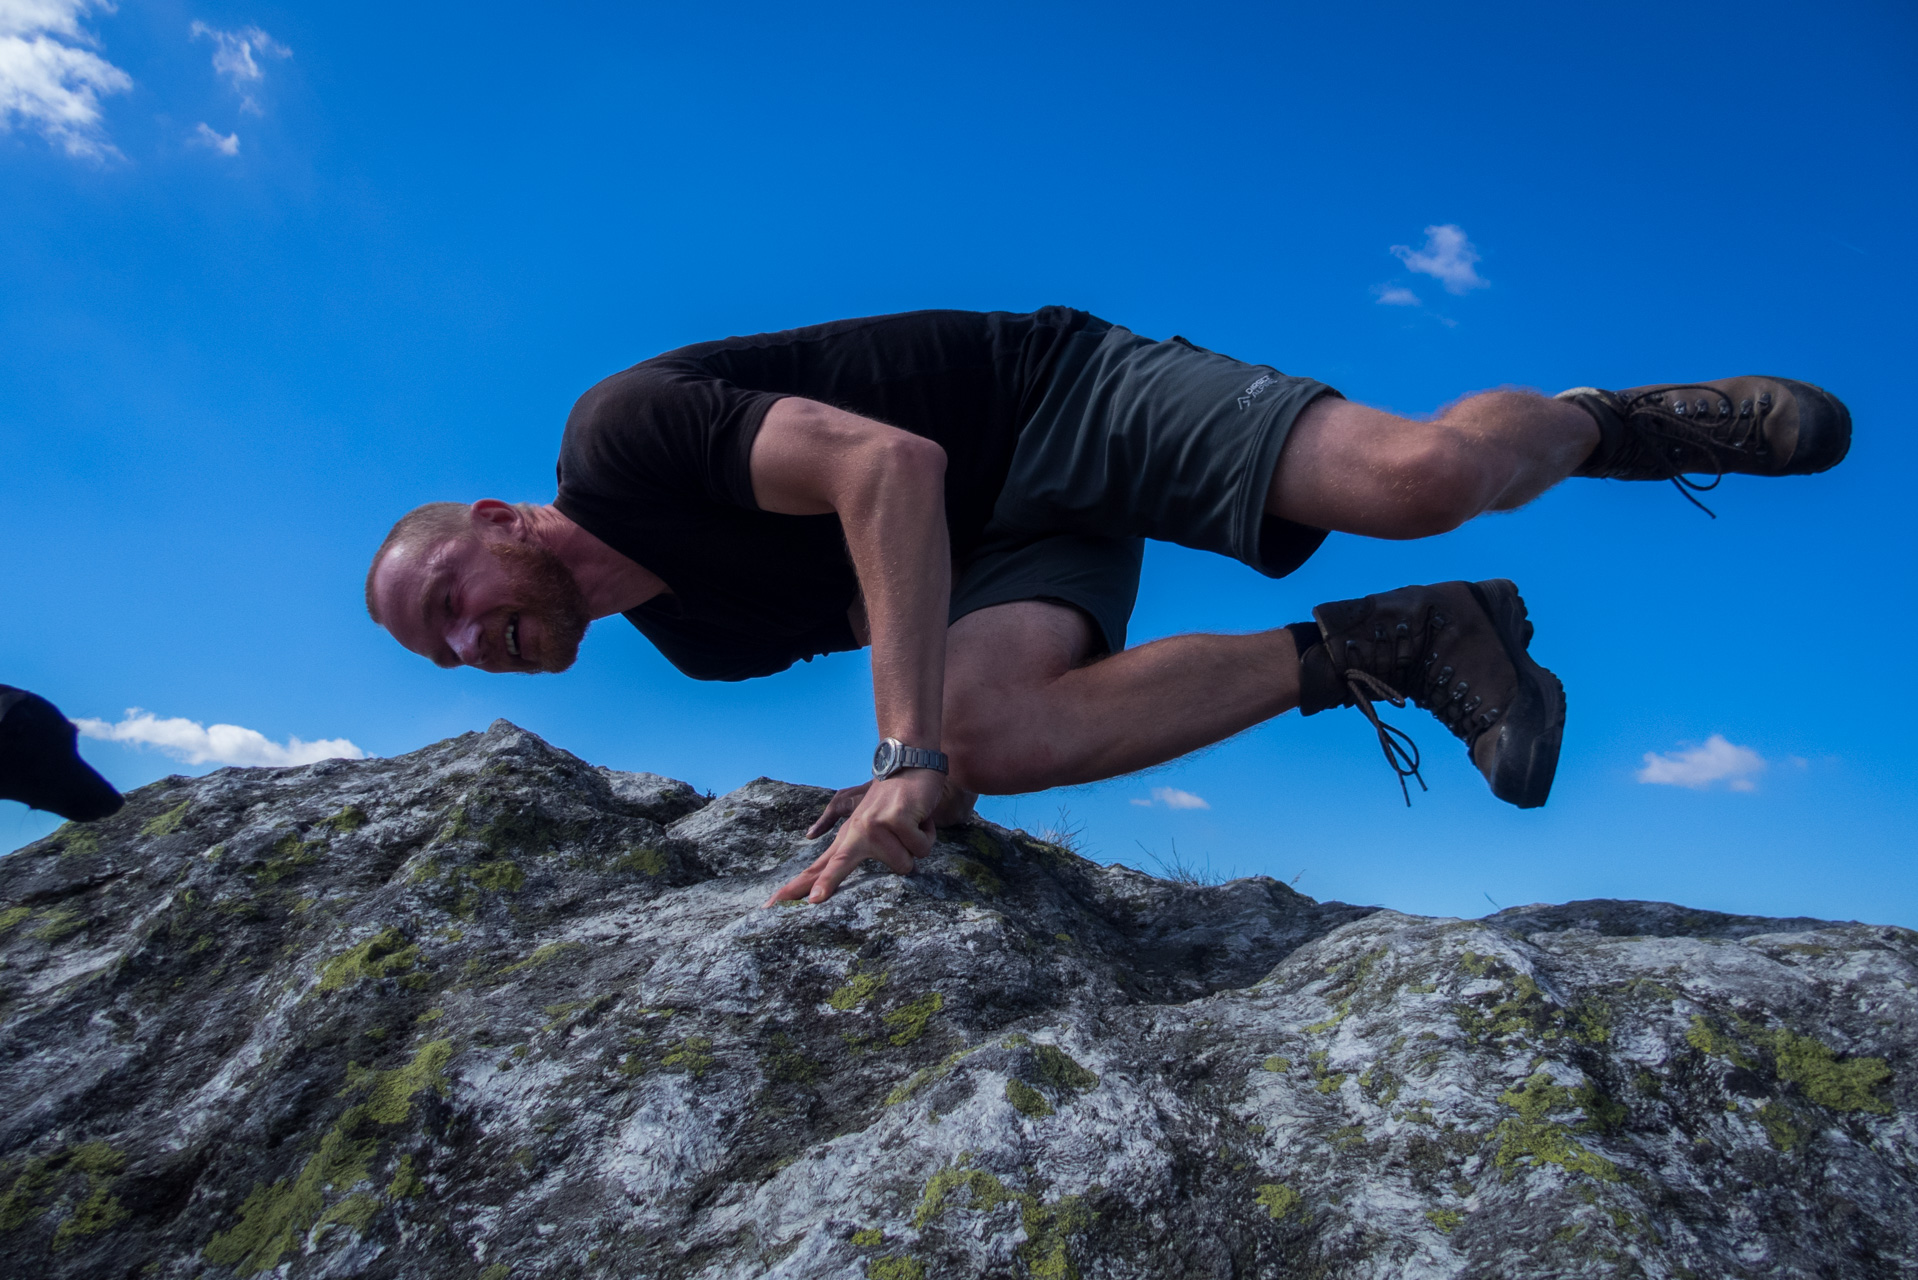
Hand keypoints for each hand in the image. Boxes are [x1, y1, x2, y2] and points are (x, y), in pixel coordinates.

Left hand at [766, 770, 956, 904]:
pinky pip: (920, 848)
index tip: (776, 904)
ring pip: (905, 864)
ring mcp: (875, 825)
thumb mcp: (866, 819)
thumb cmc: (893, 799)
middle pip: (839, 864)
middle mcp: (857, 833)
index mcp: (847, 838)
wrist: (911, 764)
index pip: (819, 867)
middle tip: (814, 901)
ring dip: (916, 846)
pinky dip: (927, 835)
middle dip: (827, 884)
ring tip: (911, 825)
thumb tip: (810, 834)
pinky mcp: (897, 820)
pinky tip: (919, 817)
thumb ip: (842, 835)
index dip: (799, 888)